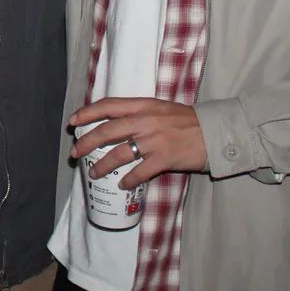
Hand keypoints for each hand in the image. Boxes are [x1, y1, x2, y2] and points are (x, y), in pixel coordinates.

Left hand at [70, 98, 206, 188]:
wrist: (215, 132)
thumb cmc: (187, 121)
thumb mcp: (161, 109)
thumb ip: (139, 114)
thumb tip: (115, 124)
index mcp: (143, 105)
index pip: (108, 105)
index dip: (87, 113)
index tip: (73, 122)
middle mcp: (145, 120)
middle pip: (107, 131)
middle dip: (87, 142)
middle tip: (74, 152)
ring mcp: (154, 140)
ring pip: (119, 153)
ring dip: (102, 165)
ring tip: (93, 173)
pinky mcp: (164, 158)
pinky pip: (140, 172)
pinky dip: (128, 179)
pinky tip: (122, 185)